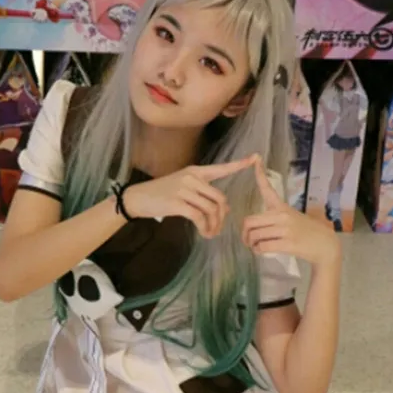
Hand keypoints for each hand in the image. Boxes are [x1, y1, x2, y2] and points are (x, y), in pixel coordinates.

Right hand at [122, 156, 258, 239]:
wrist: (138, 198)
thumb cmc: (161, 194)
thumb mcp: (182, 187)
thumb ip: (202, 194)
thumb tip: (224, 208)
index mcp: (195, 171)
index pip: (221, 168)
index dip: (239, 164)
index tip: (255, 158)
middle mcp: (192, 178)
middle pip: (220, 198)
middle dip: (222, 217)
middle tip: (218, 228)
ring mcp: (184, 189)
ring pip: (211, 209)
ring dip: (214, 226)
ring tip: (210, 233)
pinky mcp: (178, 203)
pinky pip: (200, 217)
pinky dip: (205, 228)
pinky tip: (203, 233)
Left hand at [243, 163, 340, 266]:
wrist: (326, 245)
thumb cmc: (308, 232)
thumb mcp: (293, 217)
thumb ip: (275, 217)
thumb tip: (256, 225)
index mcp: (282, 207)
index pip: (268, 188)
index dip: (259, 174)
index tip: (255, 159)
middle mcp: (283, 216)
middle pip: (250, 221)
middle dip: (244, 233)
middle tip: (248, 240)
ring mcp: (286, 229)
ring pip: (254, 235)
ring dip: (251, 244)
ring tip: (256, 247)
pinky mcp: (288, 244)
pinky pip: (262, 246)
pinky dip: (258, 251)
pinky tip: (261, 251)